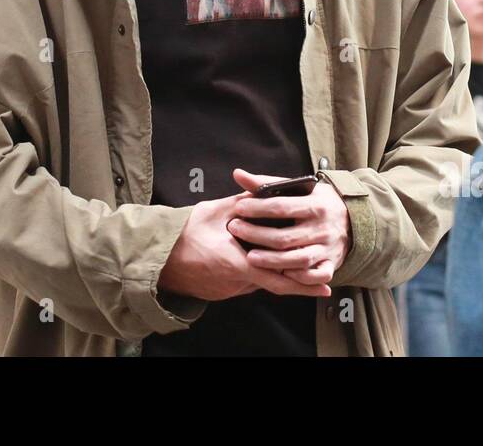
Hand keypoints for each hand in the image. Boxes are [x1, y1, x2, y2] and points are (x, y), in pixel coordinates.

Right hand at [158, 190, 333, 301]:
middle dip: (296, 279)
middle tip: (322, 278)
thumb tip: (264, 190)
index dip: (304, 284)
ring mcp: (228, 291)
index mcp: (237, 263)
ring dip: (273, 273)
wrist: (156, 258)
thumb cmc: (183, 234)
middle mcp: (236, 282)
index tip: (326, 285)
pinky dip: (256, 274)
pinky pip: (246, 284)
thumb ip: (243, 203)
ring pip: (259, 283)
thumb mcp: (214, 212)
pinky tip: (258, 261)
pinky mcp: (222, 293)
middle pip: (273, 283)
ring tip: (291, 261)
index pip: (278, 279)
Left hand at [227, 168, 350, 287]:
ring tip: (249, 257)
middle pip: (285, 237)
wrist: (354, 218)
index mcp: (315, 205)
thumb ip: (267, 183)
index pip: (282, 207)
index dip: (258, 208)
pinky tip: (281, 274)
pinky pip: (316, 275)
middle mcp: (322, 228)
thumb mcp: (298, 188)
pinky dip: (299, 277)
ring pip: (298, 259)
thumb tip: (238, 174)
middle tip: (235, 229)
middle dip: (257, 235)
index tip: (239, 208)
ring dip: (272, 261)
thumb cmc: (318, 201)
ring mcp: (327, 248)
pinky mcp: (331, 264)